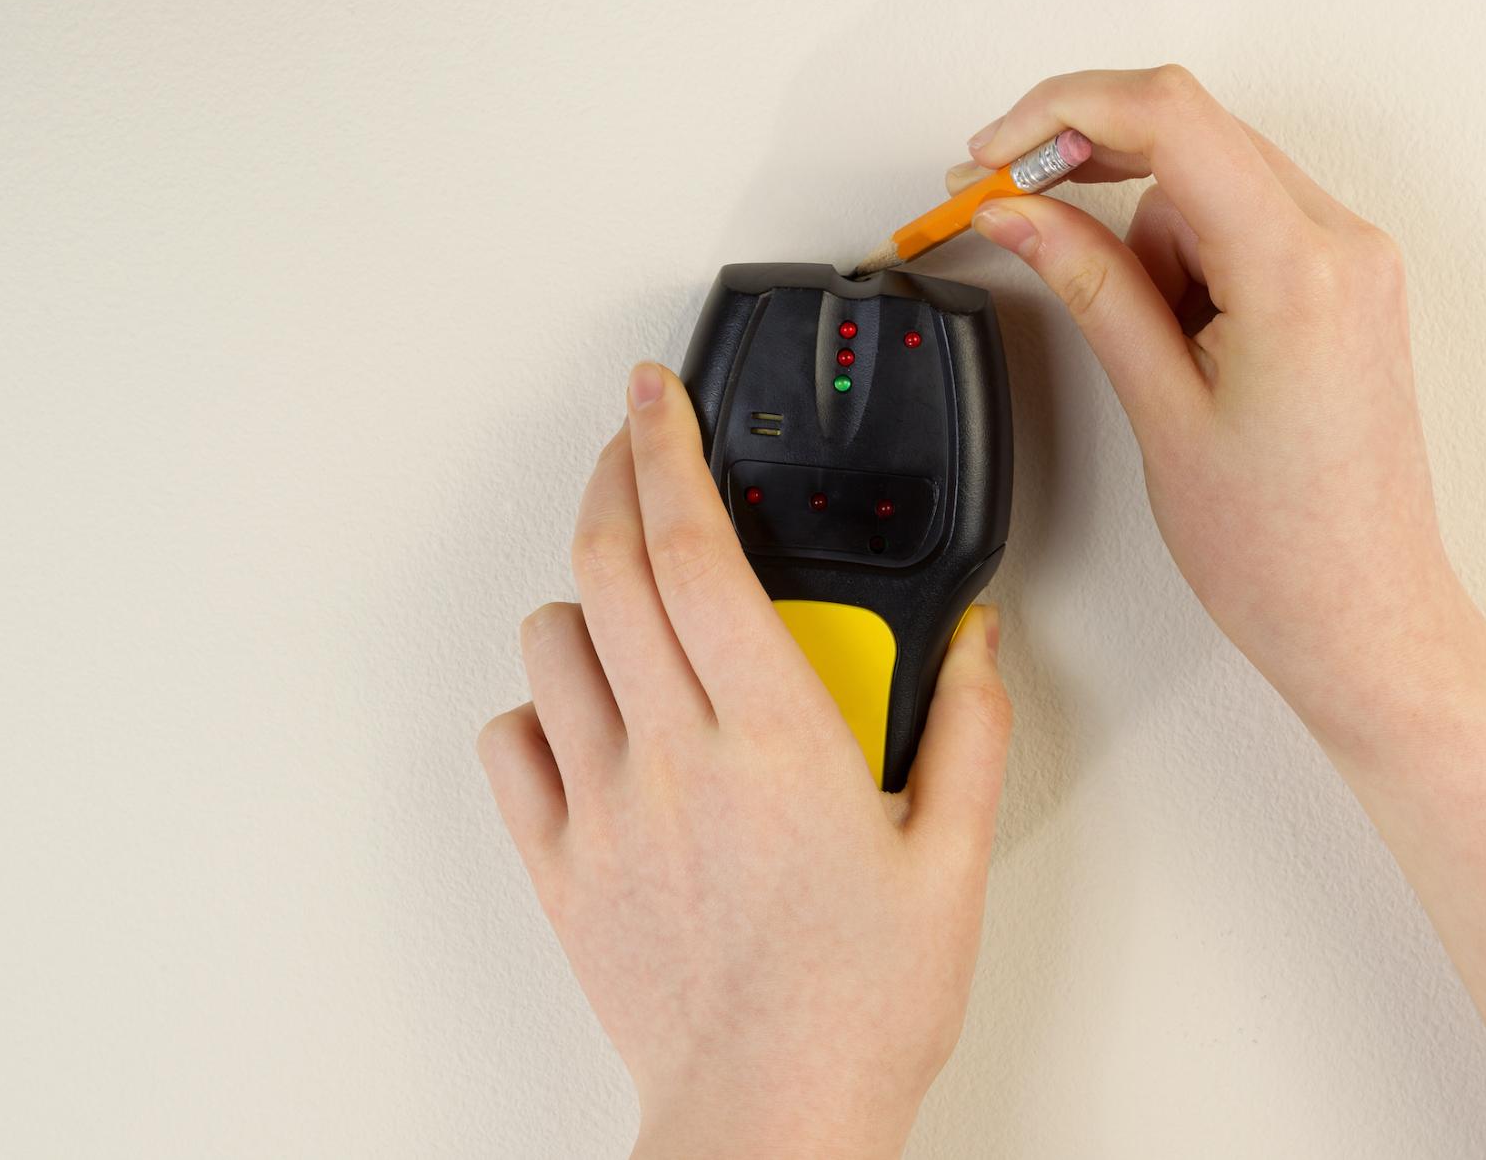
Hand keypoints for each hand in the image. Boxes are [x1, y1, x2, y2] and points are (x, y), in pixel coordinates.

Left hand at [477, 362, 1012, 1159]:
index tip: (655, 397)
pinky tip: (588, 716)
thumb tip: (976, 638)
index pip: (695, 549)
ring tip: (631, 605)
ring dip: (582, 598)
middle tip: (631, 447)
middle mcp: (675, 756)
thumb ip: (973, 728)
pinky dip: (536, 707)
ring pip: (549, 643)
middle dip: (611, 477)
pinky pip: (510, 745)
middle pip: (606, 566)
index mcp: (776, 738)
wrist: (771, 1119)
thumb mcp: (953, 859)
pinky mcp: (559, 865)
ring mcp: (605, 808)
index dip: (665, 448)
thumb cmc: (860, 1006)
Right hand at [960, 67, 1470, 750]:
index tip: (996, 151)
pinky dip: (1191, 257)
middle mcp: (1343, 247)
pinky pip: (1245, 223)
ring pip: (1211, 182)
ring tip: (1157, 352)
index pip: (1171, 117)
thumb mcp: (1160, 408)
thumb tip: (1020, 211)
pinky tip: (1180, 338)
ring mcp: (1354, 262)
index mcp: (1298, 270)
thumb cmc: (1283, 549)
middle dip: (1094, 173)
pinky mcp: (1346, 285)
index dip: (1063, 112)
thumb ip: (1088, 285)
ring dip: (1152, 237)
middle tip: (1019, 218)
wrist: (1364, 616)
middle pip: (1189, 135)